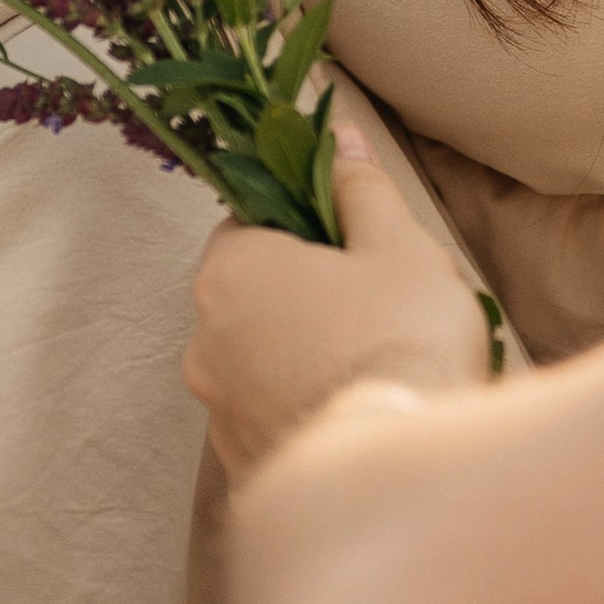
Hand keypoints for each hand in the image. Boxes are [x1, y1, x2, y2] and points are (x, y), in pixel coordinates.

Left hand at [186, 123, 490, 487]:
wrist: (398, 464)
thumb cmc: (398, 337)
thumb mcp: (398, 244)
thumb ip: (359, 188)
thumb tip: (340, 137)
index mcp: (232, 273)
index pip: (247, 224)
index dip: (300, 223)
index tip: (349, 238)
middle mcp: (205, 343)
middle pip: (251, 294)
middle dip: (302, 290)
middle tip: (374, 297)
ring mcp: (217, 413)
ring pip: (257, 359)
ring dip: (300, 352)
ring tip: (373, 360)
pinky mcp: (241, 466)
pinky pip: (269, 416)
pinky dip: (302, 406)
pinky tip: (356, 407)